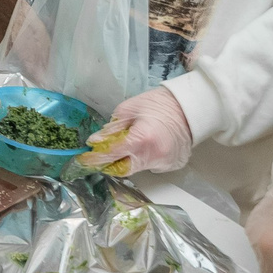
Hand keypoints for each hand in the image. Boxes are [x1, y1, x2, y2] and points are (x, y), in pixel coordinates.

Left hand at [76, 86, 192, 175]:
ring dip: (128, 160)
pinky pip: (151, 166)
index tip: (84, 158)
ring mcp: (164, 163)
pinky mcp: (172, 165)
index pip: (111, 155)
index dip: (95, 158)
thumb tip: (96, 142)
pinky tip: (147, 145)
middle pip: (122, 169)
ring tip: (132, 142)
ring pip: (137, 169)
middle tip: (104, 153)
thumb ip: (111, 129)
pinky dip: (144, 158)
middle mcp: (153, 156)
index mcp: (141, 139)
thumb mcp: (128, 110)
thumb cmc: (158, 104)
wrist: (189, 107)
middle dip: (109, 163)